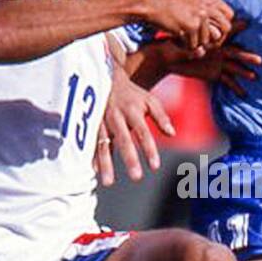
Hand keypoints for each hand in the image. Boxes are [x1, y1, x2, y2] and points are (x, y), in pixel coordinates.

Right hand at [95, 64, 174, 184]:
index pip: (143, 133)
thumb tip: (172, 133)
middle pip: (124, 140)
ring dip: (106, 163)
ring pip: (103, 144)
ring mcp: (101, 120)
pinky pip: (90, 142)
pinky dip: (91, 156)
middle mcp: (116, 116)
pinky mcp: (89, 124)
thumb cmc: (132, 94)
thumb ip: (161, 116)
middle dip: (129, 159)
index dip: (149, 149)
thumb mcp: (149, 100)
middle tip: (136, 177)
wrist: (106, 78)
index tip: (155, 166)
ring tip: (109, 182)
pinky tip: (93, 170)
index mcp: (133, 111)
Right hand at [134, 0, 233, 50]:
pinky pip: (194, 45)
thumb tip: (219, 27)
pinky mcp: (191, 26)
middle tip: (206, 43)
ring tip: (183, 36)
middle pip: (225, 28)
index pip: (229, 14)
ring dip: (196, 43)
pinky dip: (185, 46)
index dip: (223, 26)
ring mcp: (200, 15)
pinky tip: (176, 38)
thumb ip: (206, 7)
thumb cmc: (167, 3)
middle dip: (217, 39)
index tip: (214, 32)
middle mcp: (207, 4)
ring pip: (207, 40)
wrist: (149, 3)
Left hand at [176, 19, 261, 95]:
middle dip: (247, 56)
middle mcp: (219, 50)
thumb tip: (200, 52)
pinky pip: (227, 81)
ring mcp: (218, 62)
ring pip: (234, 67)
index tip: (248, 25)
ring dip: (244, 72)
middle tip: (259, 60)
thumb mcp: (179, 47)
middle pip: (236, 53)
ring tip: (254, 77)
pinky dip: (236, 88)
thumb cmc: (172, 47)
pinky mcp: (215, 74)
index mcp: (211, 39)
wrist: (168, 58)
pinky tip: (244, 94)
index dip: (237, 29)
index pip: (227, 33)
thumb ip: (191, 49)